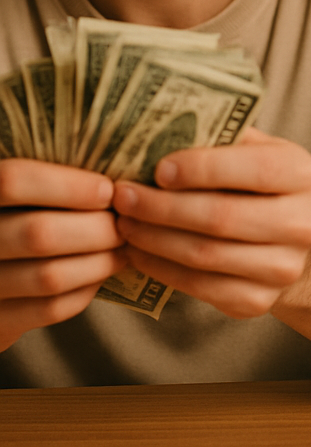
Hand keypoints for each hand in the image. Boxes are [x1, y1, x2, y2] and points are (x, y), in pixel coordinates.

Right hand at [0, 159, 126, 350]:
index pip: (14, 180)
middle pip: (40, 233)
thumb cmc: (21, 214)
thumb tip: (119, 172)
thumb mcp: (25, 191)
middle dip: (98, 228)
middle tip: (126, 223)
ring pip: (50, 276)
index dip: (68, 185)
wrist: (0, 270)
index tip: (108, 190)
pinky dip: (86, 289)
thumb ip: (53, 174)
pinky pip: (49, 309)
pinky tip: (101, 273)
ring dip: (100, 261)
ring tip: (123, 247)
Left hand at [111, 128, 310, 318]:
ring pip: (206, 255)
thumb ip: (221, 139)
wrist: (289, 239)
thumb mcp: (255, 151)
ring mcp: (284, 267)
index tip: (158, 168)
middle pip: (223, 217)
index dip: (202, 169)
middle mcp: (302, 223)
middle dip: (164, 208)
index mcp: (302, 174)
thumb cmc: (258, 184)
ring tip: (124, 223)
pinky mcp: (259, 301)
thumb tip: (157, 129)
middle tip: (124, 197)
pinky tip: (139, 252)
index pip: (255, 169)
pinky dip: (162, 269)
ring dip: (154, 240)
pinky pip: (200, 287)